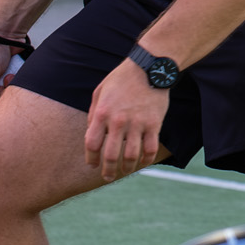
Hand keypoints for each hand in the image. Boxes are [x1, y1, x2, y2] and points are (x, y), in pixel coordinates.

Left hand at [84, 59, 169, 179]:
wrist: (149, 68)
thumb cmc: (122, 79)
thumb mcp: (100, 92)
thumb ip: (93, 114)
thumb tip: (91, 133)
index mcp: (102, 113)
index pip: (92, 144)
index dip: (90, 158)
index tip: (92, 165)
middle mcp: (118, 121)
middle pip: (110, 155)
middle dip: (107, 170)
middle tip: (107, 177)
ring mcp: (137, 124)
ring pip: (131, 156)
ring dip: (126, 169)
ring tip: (124, 172)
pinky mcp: (154, 124)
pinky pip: (150, 149)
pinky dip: (146, 160)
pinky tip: (142, 163)